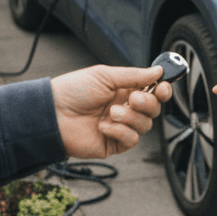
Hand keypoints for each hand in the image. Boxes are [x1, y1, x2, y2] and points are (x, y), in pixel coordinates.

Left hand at [50, 64, 171, 158]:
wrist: (53, 114)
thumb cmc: (74, 90)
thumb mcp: (105, 75)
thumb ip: (134, 75)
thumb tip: (158, 71)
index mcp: (124, 90)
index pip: (152, 91)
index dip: (162, 90)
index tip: (163, 87)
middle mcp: (125, 108)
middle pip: (153, 109)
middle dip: (147, 103)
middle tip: (132, 98)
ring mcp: (120, 127)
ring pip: (145, 125)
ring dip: (130, 117)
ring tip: (111, 112)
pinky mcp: (113, 144)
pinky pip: (131, 140)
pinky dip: (120, 132)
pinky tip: (103, 126)